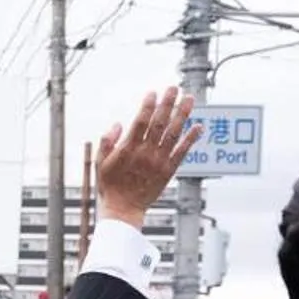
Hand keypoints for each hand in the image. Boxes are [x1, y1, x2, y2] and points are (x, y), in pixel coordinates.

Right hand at [94, 87, 200, 224]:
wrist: (123, 210)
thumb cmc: (109, 187)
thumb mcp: (100, 163)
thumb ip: (107, 142)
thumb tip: (118, 124)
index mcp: (128, 149)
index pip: (141, 122)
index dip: (148, 106)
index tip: (153, 93)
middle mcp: (146, 153)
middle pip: (159, 123)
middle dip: (167, 103)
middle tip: (174, 88)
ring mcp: (159, 162)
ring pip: (173, 133)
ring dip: (182, 115)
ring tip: (189, 99)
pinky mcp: (168, 171)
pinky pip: (182, 152)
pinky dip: (191, 139)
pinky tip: (198, 126)